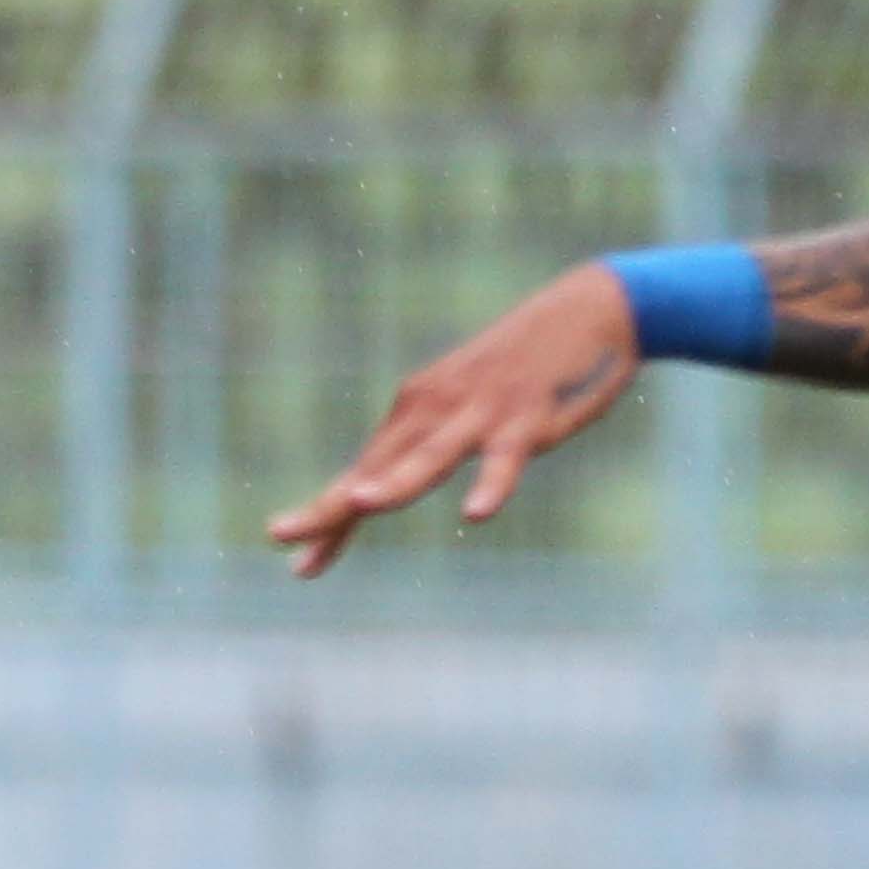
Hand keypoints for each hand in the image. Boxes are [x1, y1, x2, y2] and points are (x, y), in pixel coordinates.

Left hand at [266, 262, 638, 578]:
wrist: (590, 308)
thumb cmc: (522, 368)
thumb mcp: (466, 406)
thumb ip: (430, 444)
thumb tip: (387, 484)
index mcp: (415, 412)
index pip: (362, 472)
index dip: (327, 517)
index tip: (295, 561)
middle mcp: (433, 411)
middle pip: (376, 469)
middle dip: (331, 508)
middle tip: (279, 535)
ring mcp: (478, 414)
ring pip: (429, 458)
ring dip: (393, 483)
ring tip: (358, 505)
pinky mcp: (527, 419)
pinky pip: (506, 458)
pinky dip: (492, 485)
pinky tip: (477, 514)